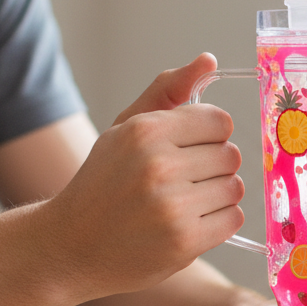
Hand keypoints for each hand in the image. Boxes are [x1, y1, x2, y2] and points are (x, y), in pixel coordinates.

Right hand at [46, 54, 244, 302]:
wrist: (71, 246)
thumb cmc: (104, 181)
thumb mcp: (126, 128)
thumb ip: (168, 90)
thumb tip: (209, 60)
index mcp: (145, 131)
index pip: (219, 122)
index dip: (209, 136)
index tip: (189, 149)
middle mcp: (159, 166)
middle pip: (230, 155)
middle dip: (212, 167)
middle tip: (182, 180)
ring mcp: (173, 207)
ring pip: (235, 187)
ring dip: (217, 196)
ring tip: (184, 203)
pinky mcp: (185, 242)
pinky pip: (234, 219)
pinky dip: (218, 222)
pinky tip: (189, 224)